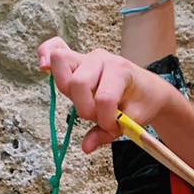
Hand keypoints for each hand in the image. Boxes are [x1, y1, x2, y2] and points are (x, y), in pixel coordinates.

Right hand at [38, 39, 171, 152]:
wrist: (149, 88)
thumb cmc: (140, 103)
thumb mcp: (133, 120)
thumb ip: (108, 133)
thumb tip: (86, 147)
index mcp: (121, 71)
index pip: (104, 98)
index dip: (106, 120)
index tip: (113, 127)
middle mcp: (101, 59)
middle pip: (77, 83)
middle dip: (85, 108)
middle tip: (96, 116)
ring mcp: (86, 56)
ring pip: (61, 65)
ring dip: (69, 93)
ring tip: (83, 102)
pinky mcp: (76, 59)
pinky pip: (55, 47)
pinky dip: (46, 54)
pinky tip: (44, 66)